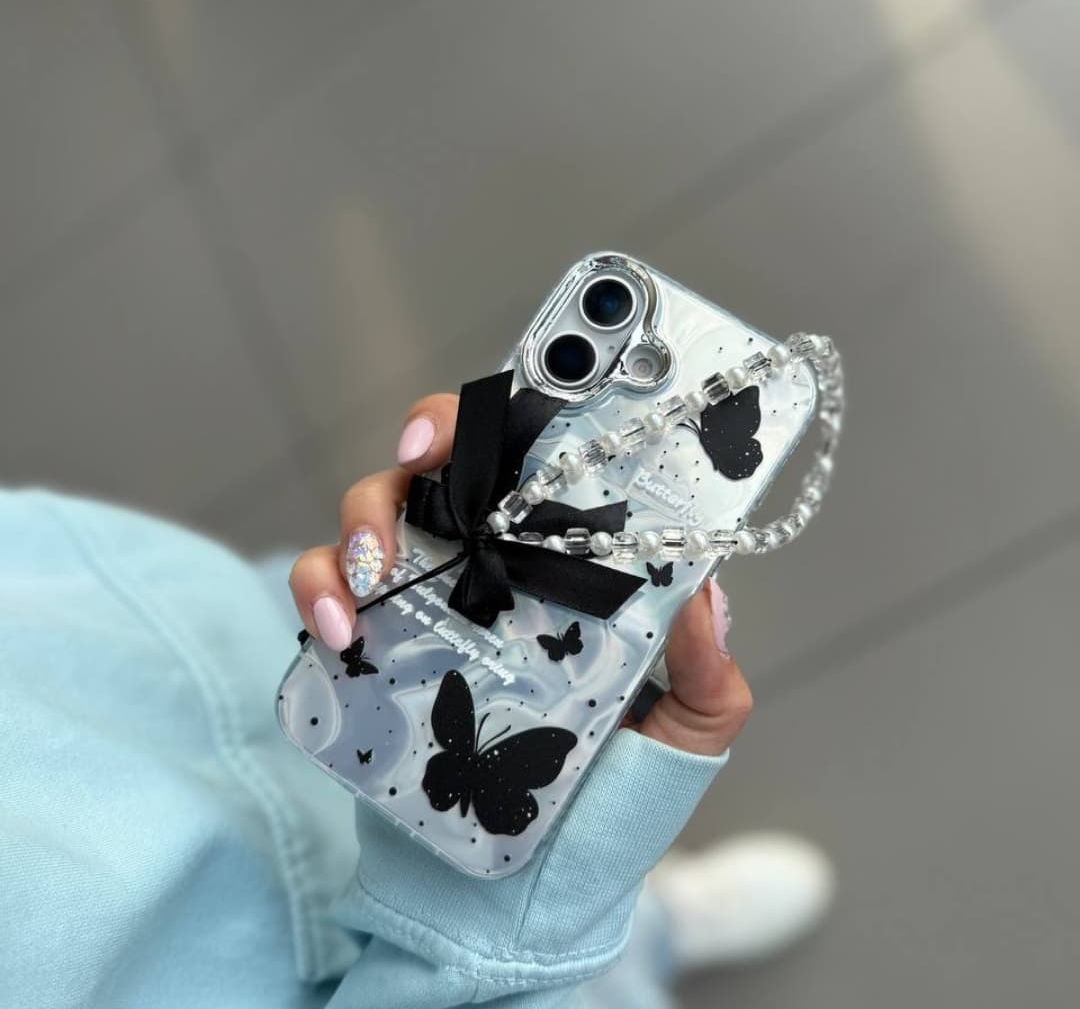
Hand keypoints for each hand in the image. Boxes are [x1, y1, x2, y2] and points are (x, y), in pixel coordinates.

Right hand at [289, 394, 752, 756]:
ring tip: (378, 569)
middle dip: (432, 434)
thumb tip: (706, 593)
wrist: (526, 888)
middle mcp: (493, 565)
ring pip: (378, 510)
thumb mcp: (681, 736)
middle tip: (422, 456)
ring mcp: (427, 601)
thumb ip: (705, 675)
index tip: (527, 390)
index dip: (534, 407)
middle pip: (452, 461)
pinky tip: (344, 630)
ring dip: (366, 518)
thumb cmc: (606, 800)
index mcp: (566, 565)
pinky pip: (328, 591)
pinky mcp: (372, 646)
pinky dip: (321, 591)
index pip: (548, 460)